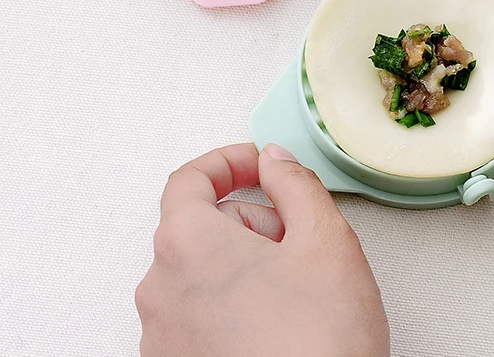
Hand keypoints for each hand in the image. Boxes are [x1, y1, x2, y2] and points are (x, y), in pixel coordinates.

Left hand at [135, 143, 389, 356]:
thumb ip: (295, 182)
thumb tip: (275, 162)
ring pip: (202, 272)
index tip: (257, 165)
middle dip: (251, 223)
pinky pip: (198, 314)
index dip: (229, 162)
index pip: (189, 179)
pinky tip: (276, 324)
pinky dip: (232, 305)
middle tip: (296, 243)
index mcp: (188, 245)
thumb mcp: (325, 237)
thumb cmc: (317, 345)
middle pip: (201, 227)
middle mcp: (161, 290)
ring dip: (244, 266)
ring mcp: (163, 337)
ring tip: (292, 292)